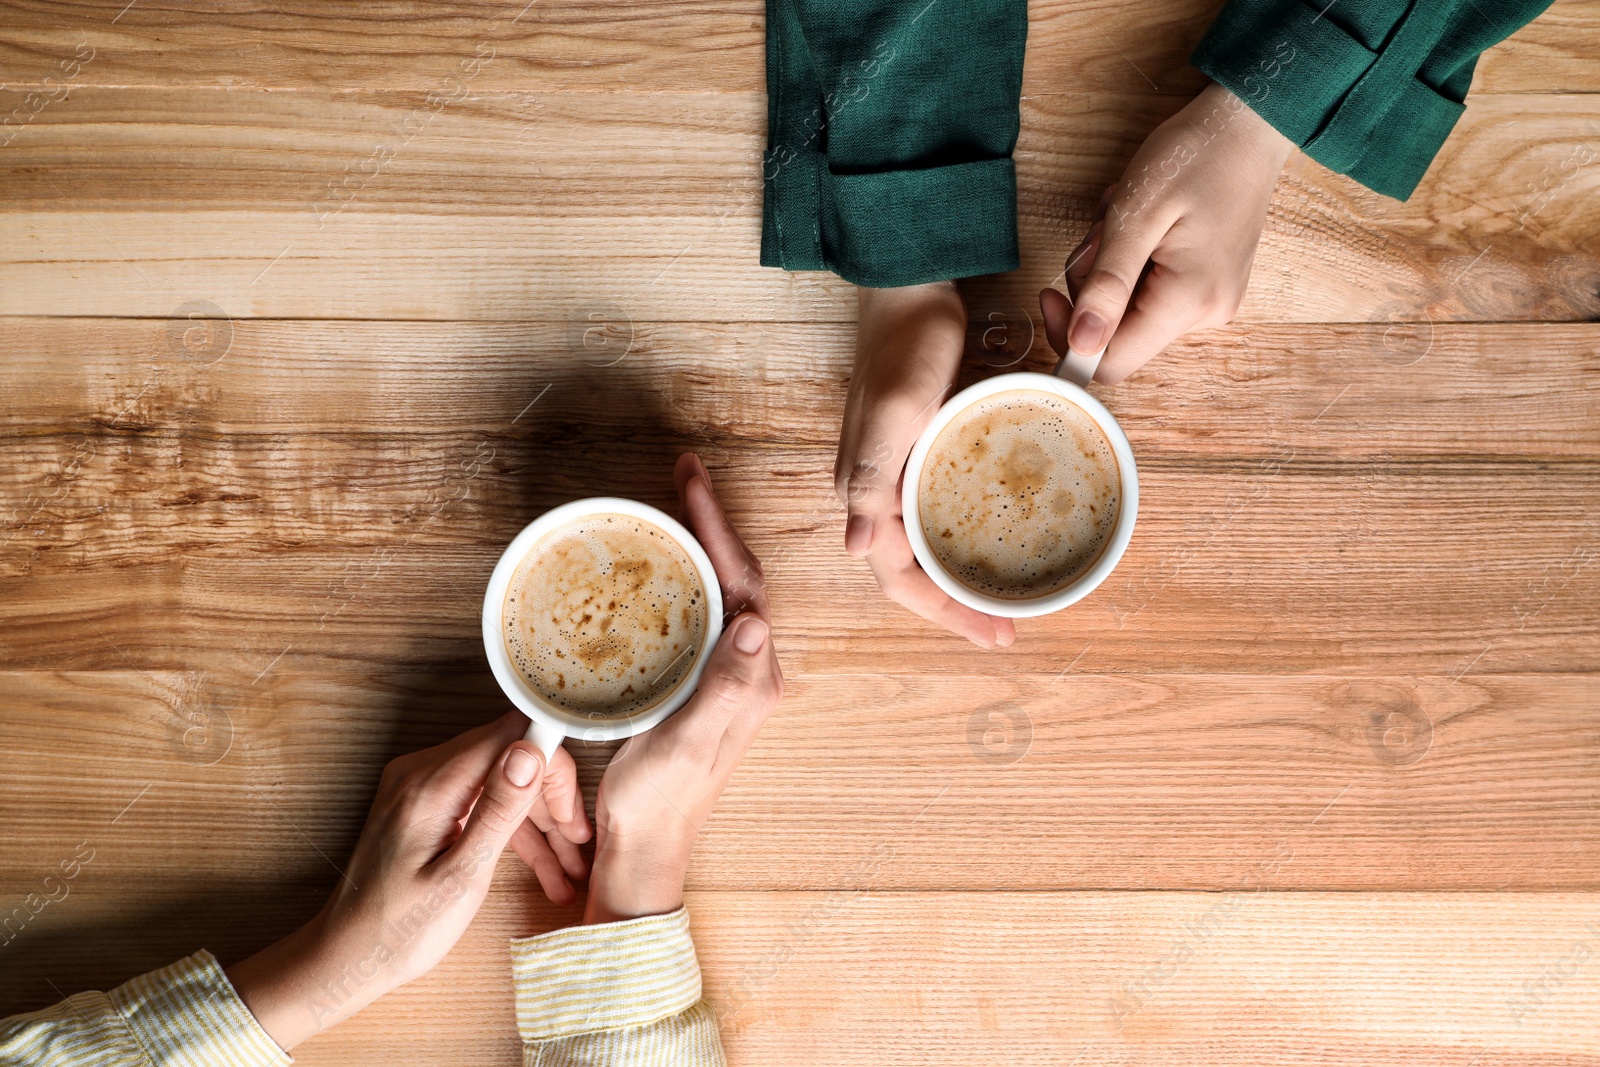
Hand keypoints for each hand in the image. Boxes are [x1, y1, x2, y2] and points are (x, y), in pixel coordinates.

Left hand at [226, 713, 586, 1050]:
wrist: (348, 956)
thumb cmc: (400, 930)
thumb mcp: (462, 876)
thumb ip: (497, 809)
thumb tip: (530, 750)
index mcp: (430, 784)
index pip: (510, 736)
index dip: (551, 766)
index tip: (573, 812)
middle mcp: (422, 771)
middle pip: (509, 756)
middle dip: (550, 799)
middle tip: (578, 847)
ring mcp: (421, 785)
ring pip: (500, 781)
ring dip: (537, 821)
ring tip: (570, 868)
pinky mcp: (425, 804)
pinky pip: (481, 800)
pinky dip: (511, 829)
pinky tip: (543, 867)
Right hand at [580, 452, 784, 923]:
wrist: (644, 848)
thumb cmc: (660, 802)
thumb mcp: (688, 744)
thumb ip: (724, 689)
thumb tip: (756, 626)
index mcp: (753, 678)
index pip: (745, 583)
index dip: (719, 528)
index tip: (690, 483)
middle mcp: (748, 672)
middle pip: (738, 577)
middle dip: (712, 521)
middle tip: (682, 473)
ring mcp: (726, 677)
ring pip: (721, 592)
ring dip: (701, 543)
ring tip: (673, 502)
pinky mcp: (701, 685)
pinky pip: (700, 614)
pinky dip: (684, 577)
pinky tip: (660, 566)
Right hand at [835, 282, 1016, 648]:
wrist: (908, 291)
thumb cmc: (902, 349)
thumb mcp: (891, 415)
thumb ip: (870, 480)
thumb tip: (854, 547)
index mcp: (865, 491)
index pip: (898, 577)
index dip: (944, 612)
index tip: (991, 633)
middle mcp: (877, 492)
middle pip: (912, 572)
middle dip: (956, 607)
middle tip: (1005, 630)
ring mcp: (898, 474)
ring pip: (926, 546)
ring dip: (959, 579)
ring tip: (1001, 602)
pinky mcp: (919, 451)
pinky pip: (939, 512)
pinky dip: (964, 537)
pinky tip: (994, 541)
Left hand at [1040, 82, 1294, 383]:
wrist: (1250, 124)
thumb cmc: (1196, 156)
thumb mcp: (1136, 215)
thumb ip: (1107, 284)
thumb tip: (1081, 343)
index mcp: (1189, 302)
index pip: (1112, 363)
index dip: (1069, 337)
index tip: (1049, 293)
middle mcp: (1207, 314)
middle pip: (1118, 334)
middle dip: (1093, 286)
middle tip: (1102, 232)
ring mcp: (1212, 301)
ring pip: (1130, 310)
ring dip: (1110, 268)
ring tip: (1128, 218)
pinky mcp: (1209, 285)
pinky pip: (1151, 291)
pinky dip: (1133, 262)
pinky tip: (1145, 224)